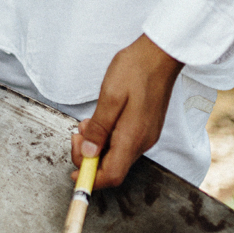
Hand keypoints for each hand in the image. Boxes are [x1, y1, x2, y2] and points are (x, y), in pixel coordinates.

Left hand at [70, 34, 182, 188]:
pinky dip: (108, 137)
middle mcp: (143, 141)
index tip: (74, 172)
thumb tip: (87, 153)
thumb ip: (99, 128)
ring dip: (98, 144)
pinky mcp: (147, 127)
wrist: (160, 54)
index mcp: (133, 137)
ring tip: (88, 122)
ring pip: (117, 153)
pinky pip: (124, 142)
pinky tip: (102, 119)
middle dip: (89, 156)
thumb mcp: (110, 97)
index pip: (111, 175)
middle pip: (113, 167)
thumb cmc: (135, 69)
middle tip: (77, 134)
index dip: (90, 178)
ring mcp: (146, 135)